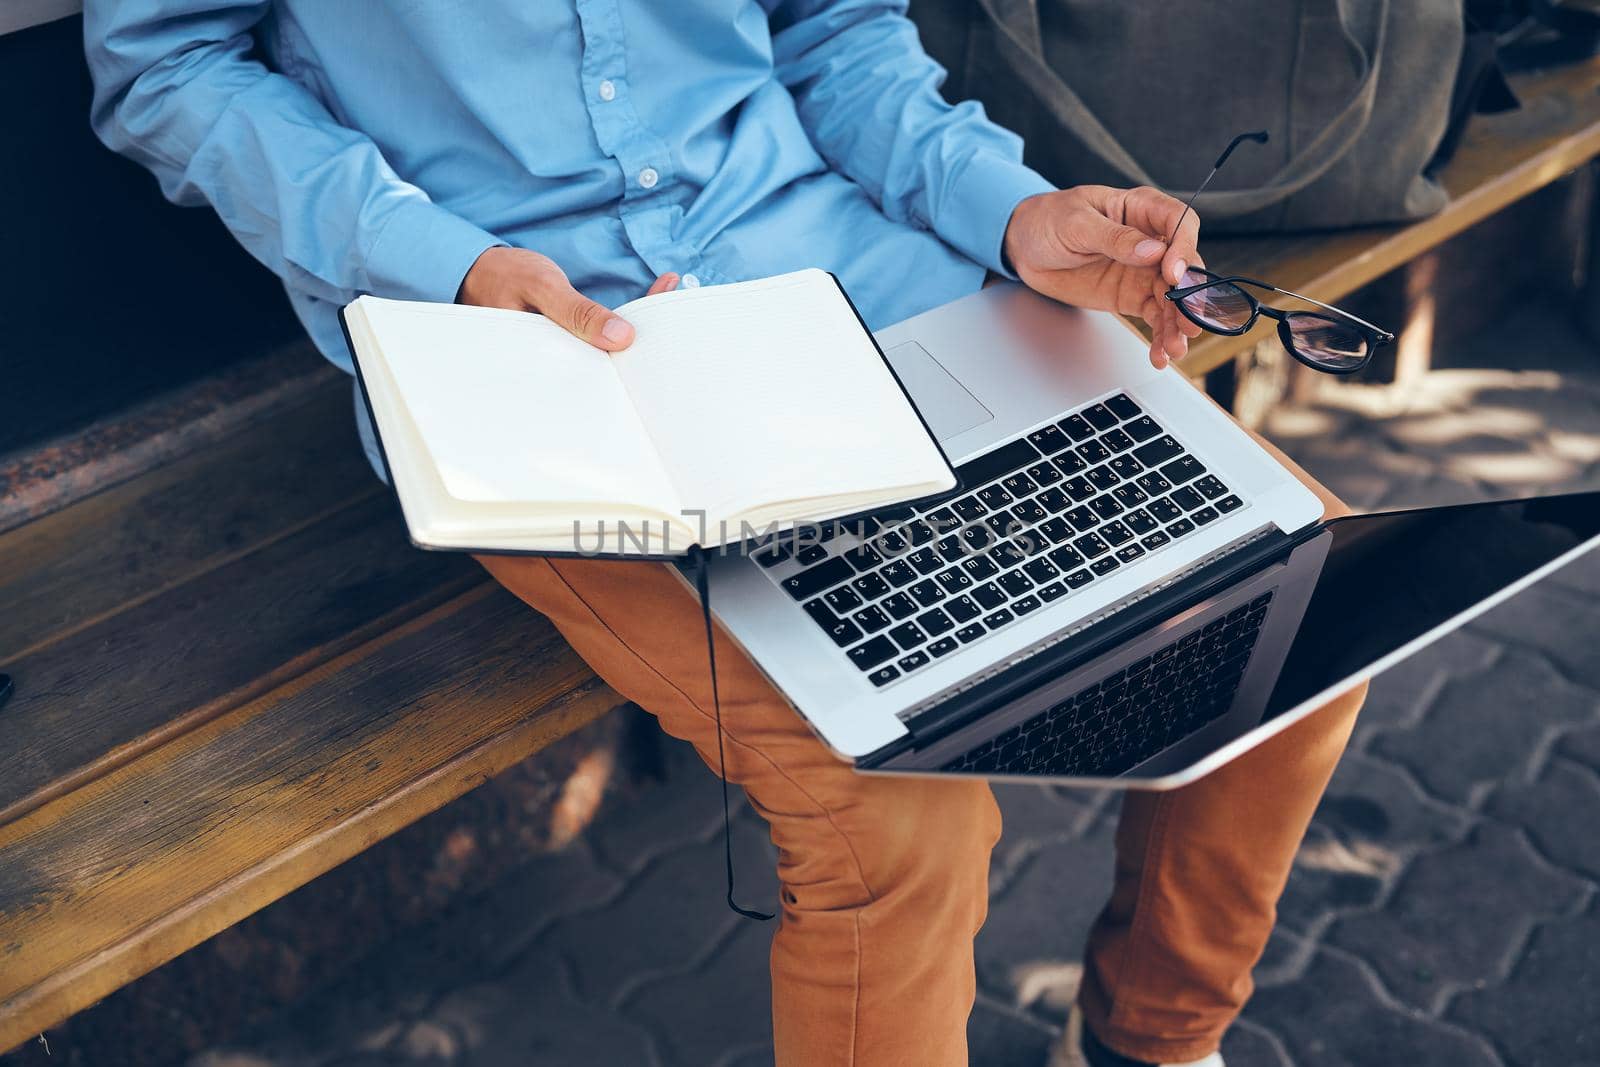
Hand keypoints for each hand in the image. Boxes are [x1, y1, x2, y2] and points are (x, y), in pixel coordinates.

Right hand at [456, 246, 677, 350]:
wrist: (476, 270)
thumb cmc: (504, 276)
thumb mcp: (542, 287)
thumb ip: (577, 312)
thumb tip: (622, 338)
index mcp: (551, 366)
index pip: (605, 372)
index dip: (636, 361)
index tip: (664, 344)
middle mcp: (562, 366)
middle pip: (612, 364)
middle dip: (644, 348)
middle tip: (679, 326)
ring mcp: (567, 353)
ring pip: (611, 347)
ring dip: (641, 326)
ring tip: (672, 303)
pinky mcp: (570, 339)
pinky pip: (605, 331)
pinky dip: (628, 316)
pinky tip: (657, 294)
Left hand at [1002, 185, 1203, 368]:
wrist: (1024, 248)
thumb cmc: (1048, 220)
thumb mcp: (1076, 224)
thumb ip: (1115, 238)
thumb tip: (1152, 252)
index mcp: (1140, 208)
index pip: (1179, 222)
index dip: (1184, 247)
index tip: (1175, 273)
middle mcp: (1150, 239)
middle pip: (1183, 265)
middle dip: (1189, 295)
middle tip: (1188, 321)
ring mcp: (1143, 270)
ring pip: (1172, 297)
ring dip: (1177, 324)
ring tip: (1175, 348)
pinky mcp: (1131, 296)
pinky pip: (1153, 316)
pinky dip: (1159, 336)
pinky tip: (1160, 353)